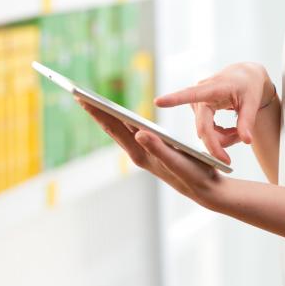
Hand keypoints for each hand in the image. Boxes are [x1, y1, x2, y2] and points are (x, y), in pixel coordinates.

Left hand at [77, 99, 224, 208]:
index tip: (82, 98)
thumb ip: (159, 148)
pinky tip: (118, 117)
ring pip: (119, 131)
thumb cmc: (195, 174)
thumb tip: (139, 133)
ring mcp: (143, 153)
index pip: (114, 129)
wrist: (206, 190)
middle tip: (78, 95)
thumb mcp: (178, 162)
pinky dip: (120, 122)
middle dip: (96, 111)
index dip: (98, 112)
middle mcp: (138, 154)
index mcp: (141, 154)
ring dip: (105, 116)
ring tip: (92, 102)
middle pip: (112, 128)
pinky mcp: (150, 153)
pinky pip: (129, 134)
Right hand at [154, 62, 275, 163]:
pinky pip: (206, 130)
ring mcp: (198, 104)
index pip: (191, 95)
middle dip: (218, 143)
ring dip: (222, 138)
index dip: (174, 99)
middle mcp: (201, 95)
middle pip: (203, 128)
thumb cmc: (248, 86)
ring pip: (205, 132)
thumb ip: (247, 122)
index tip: (158, 102)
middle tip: (227, 160)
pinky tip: (231, 130)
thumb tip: (247, 140)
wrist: (244, 77)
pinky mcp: (199, 110)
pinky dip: (219, 135)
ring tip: (239, 133)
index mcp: (213, 88)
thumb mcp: (252, 102)